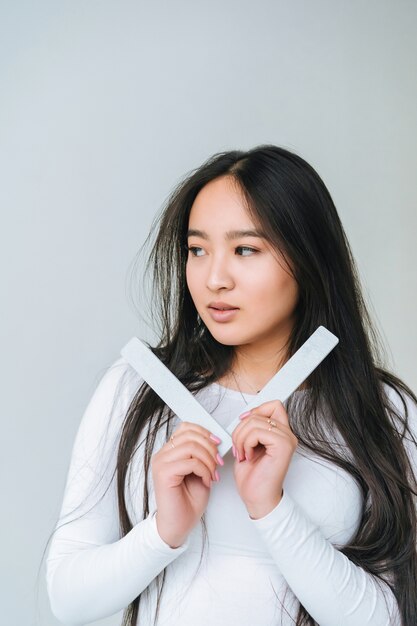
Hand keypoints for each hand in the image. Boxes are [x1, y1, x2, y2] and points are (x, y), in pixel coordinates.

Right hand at [151, 422, 222, 546]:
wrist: (179, 526)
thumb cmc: (188, 501)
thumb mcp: (200, 471)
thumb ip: (202, 454)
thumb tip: (215, 439)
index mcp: (169, 452)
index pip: (185, 427)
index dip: (204, 432)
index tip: (217, 443)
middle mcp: (162, 455)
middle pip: (189, 434)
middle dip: (210, 447)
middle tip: (218, 462)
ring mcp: (161, 463)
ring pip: (191, 446)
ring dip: (208, 460)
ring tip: (212, 473)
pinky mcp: (163, 473)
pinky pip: (191, 462)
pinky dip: (204, 470)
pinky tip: (206, 480)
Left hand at [232, 400, 297, 519]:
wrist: (257, 498)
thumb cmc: (253, 476)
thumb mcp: (249, 444)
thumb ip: (253, 427)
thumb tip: (246, 414)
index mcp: (281, 433)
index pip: (273, 405)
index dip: (256, 410)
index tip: (244, 424)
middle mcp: (288, 435)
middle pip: (260, 412)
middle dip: (241, 428)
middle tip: (239, 447)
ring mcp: (287, 440)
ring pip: (255, 421)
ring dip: (241, 438)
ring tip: (242, 453)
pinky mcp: (283, 446)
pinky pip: (257, 432)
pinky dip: (246, 443)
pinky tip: (248, 457)